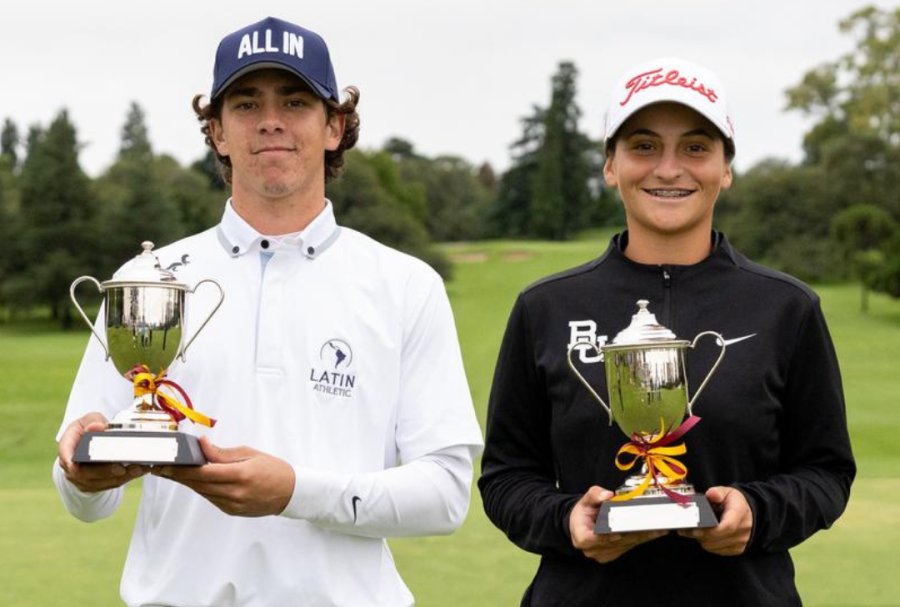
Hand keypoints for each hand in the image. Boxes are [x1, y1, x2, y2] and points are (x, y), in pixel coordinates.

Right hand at [57, 412, 148, 491]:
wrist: (89, 441)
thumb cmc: (88, 428)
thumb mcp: (89, 419)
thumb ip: (93, 421)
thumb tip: (97, 427)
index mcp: (67, 448)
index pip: (66, 456)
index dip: (69, 462)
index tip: (76, 467)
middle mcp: (72, 467)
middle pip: (85, 474)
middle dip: (105, 472)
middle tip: (122, 468)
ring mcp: (83, 479)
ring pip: (101, 482)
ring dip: (120, 477)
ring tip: (137, 469)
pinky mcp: (96, 484)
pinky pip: (110, 484)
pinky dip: (125, 478)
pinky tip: (139, 471)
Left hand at [152, 437, 295, 516]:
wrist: (291, 492)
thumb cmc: (273, 469)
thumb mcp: (249, 453)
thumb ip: (222, 453)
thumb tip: (202, 445)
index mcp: (240, 475)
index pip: (203, 472)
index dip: (182, 469)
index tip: (167, 464)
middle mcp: (235, 493)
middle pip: (198, 484)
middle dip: (179, 476)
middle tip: (162, 468)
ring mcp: (233, 504)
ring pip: (202, 492)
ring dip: (188, 482)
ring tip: (174, 473)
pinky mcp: (232, 511)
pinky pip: (211, 498)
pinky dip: (202, 489)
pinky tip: (195, 481)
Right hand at [569, 486, 667, 563]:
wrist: (581, 526)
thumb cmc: (583, 514)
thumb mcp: (584, 501)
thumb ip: (595, 495)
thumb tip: (608, 494)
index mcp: (582, 537)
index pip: (592, 540)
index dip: (606, 538)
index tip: (617, 533)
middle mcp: (594, 550)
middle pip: (616, 542)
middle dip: (633, 532)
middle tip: (650, 525)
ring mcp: (605, 554)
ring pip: (626, 544)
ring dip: (642, 536)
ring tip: (658, 528)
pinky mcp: (614, 554)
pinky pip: (629, 546)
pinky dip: (641, 538)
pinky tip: (654, 532)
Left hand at [677, 486, 752, 555]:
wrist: (748, 513)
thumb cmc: (734, 502)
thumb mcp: (726, 492)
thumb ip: (717, 492)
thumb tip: (711, 495)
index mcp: (740, 513)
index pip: (727, 526)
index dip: (709, 530)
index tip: (695, 529)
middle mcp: (743, 529)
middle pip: (717, 538)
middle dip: (699, 535)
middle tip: (686, 529)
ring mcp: (741, 541)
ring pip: (714, 546)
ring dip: (702, 540)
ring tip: (696, 530)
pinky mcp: (737, 549)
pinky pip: (717, 550)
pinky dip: (708, 544)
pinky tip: (705, 536)